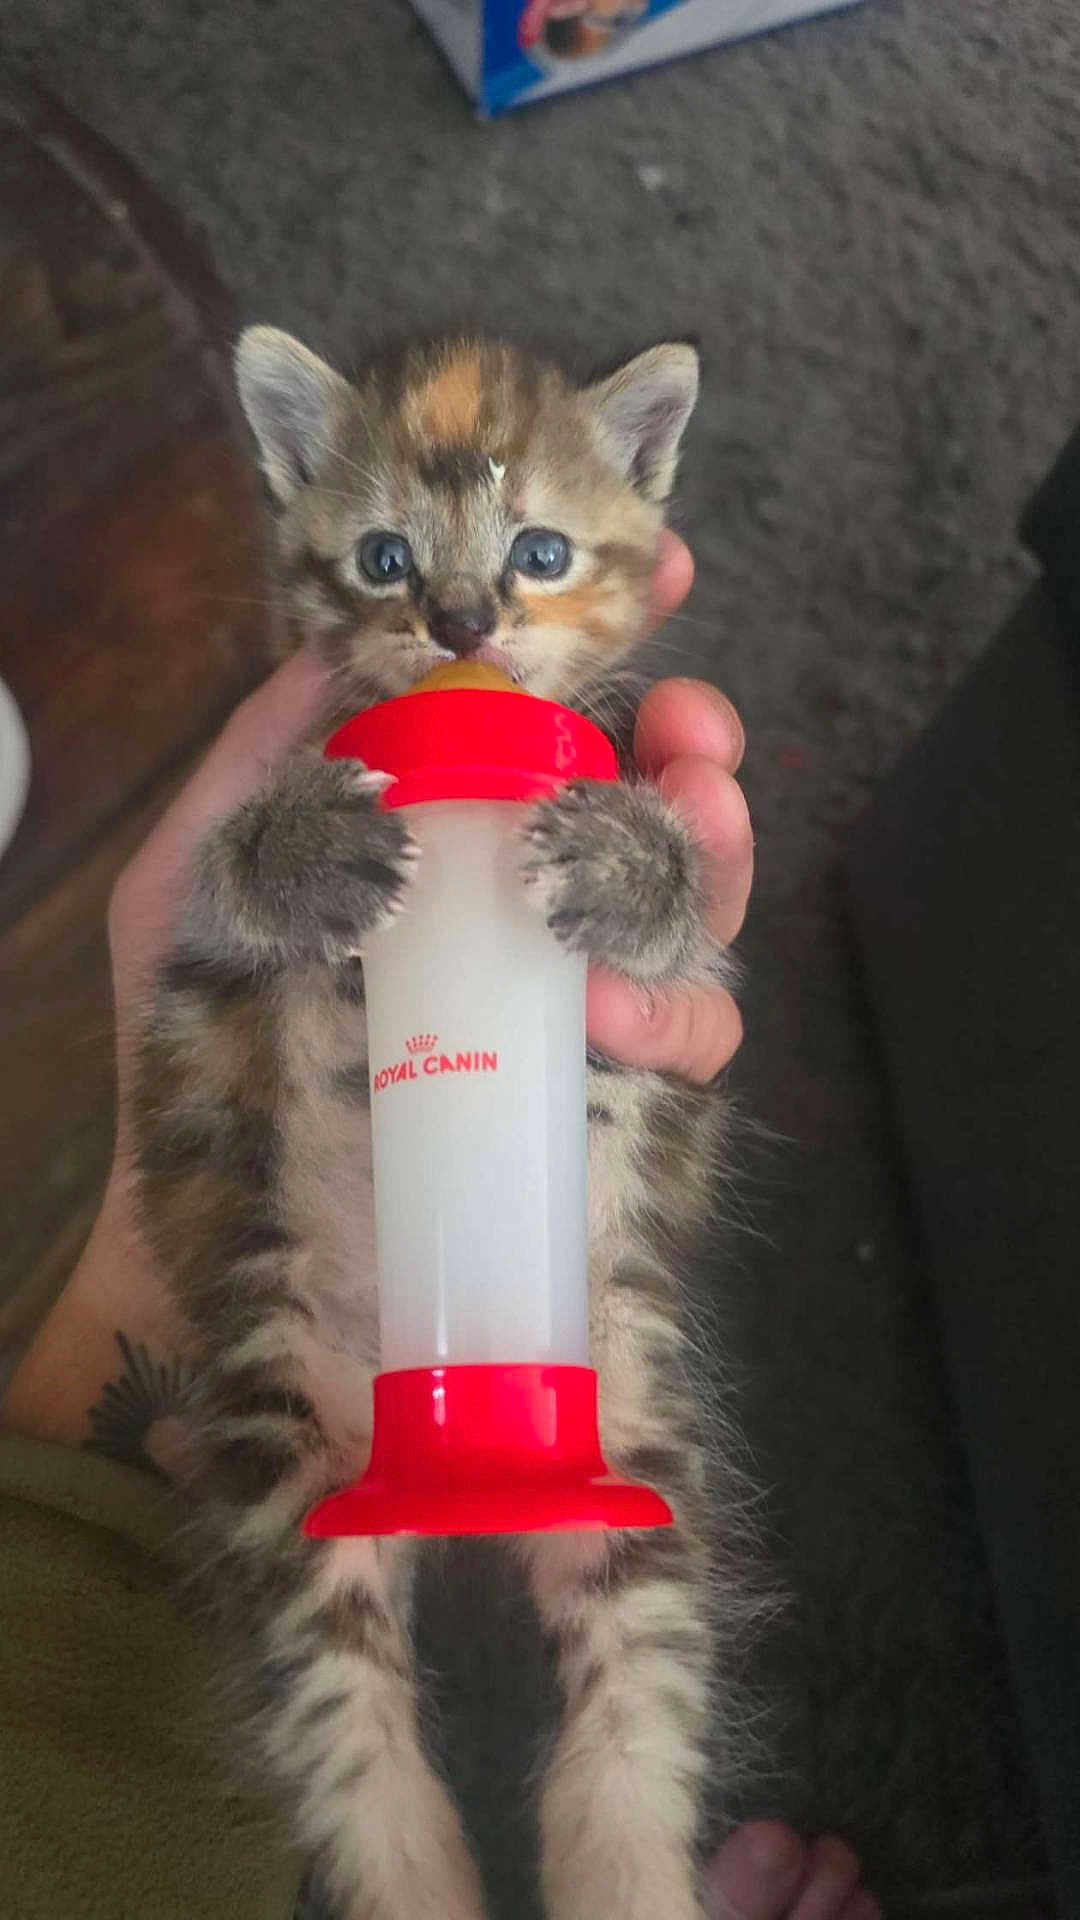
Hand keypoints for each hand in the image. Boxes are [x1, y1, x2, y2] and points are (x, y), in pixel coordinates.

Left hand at [1, 530, 751, 1448]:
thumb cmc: (196, 1056)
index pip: (555, 726)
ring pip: (698, 908)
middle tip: (695, 730)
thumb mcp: (197, 884)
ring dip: (714, 858)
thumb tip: (336, 641)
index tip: (665, 573)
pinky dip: (676, 1009)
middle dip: (698, 752)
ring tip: (691, 827)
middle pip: (657, 806)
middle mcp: (532, 909)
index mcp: (452, 840)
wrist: (214, 1242)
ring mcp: (575, 1000)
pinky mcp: (611, 1100)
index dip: (620, 647)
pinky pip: (690, 1037)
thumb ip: (262, 765)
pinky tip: (610, 1010)